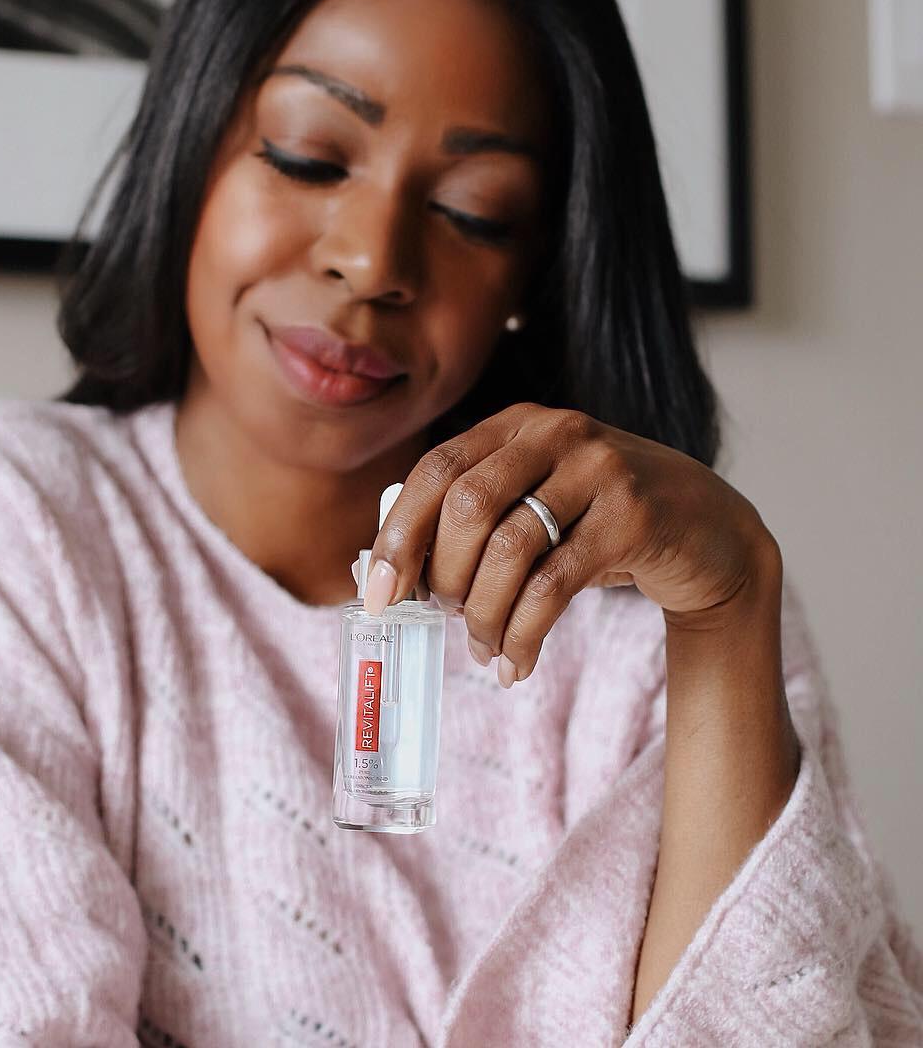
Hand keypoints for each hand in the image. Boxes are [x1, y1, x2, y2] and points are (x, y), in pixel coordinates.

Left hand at [361, 403, 776, 686]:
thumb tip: (394, 575)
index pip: (435, 468)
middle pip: (467, 505)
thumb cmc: (601, 522)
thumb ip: (475, 520)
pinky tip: (517, 663)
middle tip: (451, 617)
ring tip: (486, 650)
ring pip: (510, 548)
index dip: (397, 534)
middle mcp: (556, 433)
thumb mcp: (536, 502)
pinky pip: (555, 585)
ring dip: (485, 614)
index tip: (380, 594)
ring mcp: (600, 468)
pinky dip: (524, 634)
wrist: (709, 530)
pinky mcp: (633, 515)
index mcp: (517, 426)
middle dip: (446, 576)